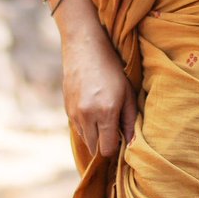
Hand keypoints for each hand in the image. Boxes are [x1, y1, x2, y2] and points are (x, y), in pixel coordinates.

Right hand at [62, 33, 136, 157]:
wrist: (85, 47)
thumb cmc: (111, 68)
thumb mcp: (127, 91)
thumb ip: (130, 120)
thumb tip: (132, 144)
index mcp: (106, 112)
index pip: (107, 149)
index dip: (115, 147)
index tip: (120, 137)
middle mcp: (88, 116)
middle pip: (94, 148)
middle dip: (104, 143)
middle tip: (113, 129)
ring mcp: (74, 113)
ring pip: (85, 140)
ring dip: (94, 136)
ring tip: (102, 117)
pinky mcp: (66, 109)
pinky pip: (77, 129)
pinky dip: (85, 126)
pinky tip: (92, 109)